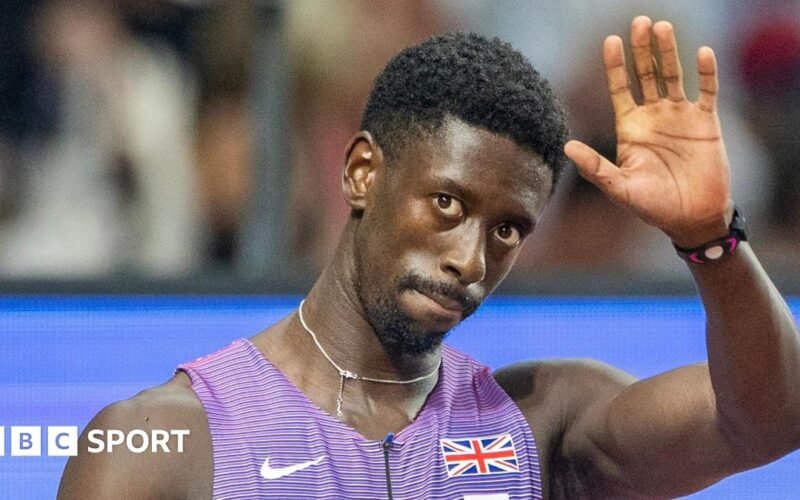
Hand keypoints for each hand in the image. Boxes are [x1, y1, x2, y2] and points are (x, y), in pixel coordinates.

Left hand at [565, 16, 732, 247]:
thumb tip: (566, 147)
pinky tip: (702, 52)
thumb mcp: (619, 188)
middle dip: (642, 49)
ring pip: (673, 76)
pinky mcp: (706, 122)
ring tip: (662, 27)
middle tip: (639, 21)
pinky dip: (706, 73)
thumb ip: (595, 167)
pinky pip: (707, 91)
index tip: (610, 41)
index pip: (620, 89)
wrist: (692, 218)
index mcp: (630, 128)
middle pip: (646, 74)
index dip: (615, 66)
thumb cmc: (653, 206)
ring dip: (669, 52)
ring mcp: (680, 116)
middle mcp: (653, 116)